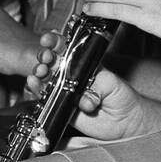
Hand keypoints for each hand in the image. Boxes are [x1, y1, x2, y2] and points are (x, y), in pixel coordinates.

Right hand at [24, 32, 151, 141]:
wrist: (125, 121)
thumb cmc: (122, 98)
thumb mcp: (111, 83)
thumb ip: (96, 85)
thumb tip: (83, 96)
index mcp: (84, 65)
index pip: (67, 50)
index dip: (56, 43)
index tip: (49, 40)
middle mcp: (73, 76)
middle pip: (53, 62)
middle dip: (45, 57)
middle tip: (47, 57)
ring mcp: (66, 91)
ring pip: (47, 79)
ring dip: (40, 73)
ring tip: (41, 71)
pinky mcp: (62, 106)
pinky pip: (46, 98)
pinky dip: (38, 90)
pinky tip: (34, 84)